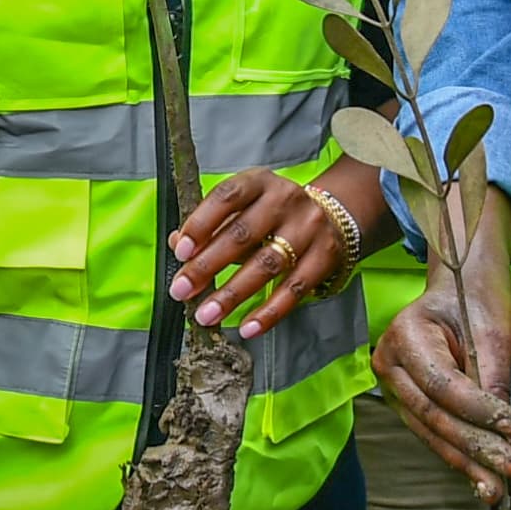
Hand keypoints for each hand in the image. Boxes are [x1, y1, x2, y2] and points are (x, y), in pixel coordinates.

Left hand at [165, 162, 362, 337]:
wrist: (333, 215)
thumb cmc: (273, 213)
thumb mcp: (244, 206)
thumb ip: (211, 224)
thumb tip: (178, 244)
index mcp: (259, 182)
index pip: (227, 197)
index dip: (201, 223)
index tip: (181, 251)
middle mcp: (285, 200)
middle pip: (242, 235)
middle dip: (207, 266)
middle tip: (182, 291)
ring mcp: (308, 228)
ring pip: (267, 264)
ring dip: (233, 294)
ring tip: (207, 315)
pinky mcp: (324, 257)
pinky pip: (294, 290)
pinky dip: (269, 313)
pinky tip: (247, 328)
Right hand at [376, 236, 510, 501]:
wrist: (461, 288)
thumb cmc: (477, 301)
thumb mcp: (494, 331)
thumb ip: (494, 376)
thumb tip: (504, 430)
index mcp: (406, 333)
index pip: (441, 384)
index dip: (477, 411)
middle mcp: (389, 362)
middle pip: (432, 415)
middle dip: (474, 447)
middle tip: (510, 470)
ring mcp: (394, 385)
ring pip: (430, 431)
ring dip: (467, 461)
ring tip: (496, 489)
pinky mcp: (407, 402)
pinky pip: (433, 432)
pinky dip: (459, 456)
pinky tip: (481, 479)